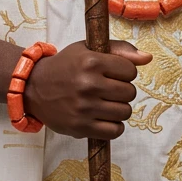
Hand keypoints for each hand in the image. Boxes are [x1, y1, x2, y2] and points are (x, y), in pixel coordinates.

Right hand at [25, 40, 151, 139]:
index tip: (113, 73)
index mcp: (91, 62)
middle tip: (108, 89)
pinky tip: (103, 117)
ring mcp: (84, 108)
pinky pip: (114, 131)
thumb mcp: (89, 49)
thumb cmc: (66, 66)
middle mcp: (88, 85)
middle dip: (122, 90)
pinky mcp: (80, 127)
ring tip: (105, 103)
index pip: (130, 71)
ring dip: (119, 108)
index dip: (124, 72)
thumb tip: (147, 58)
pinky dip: (113, 126)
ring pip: (125, 112)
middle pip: (130, 93)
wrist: (34, 87)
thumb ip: (120, 50)